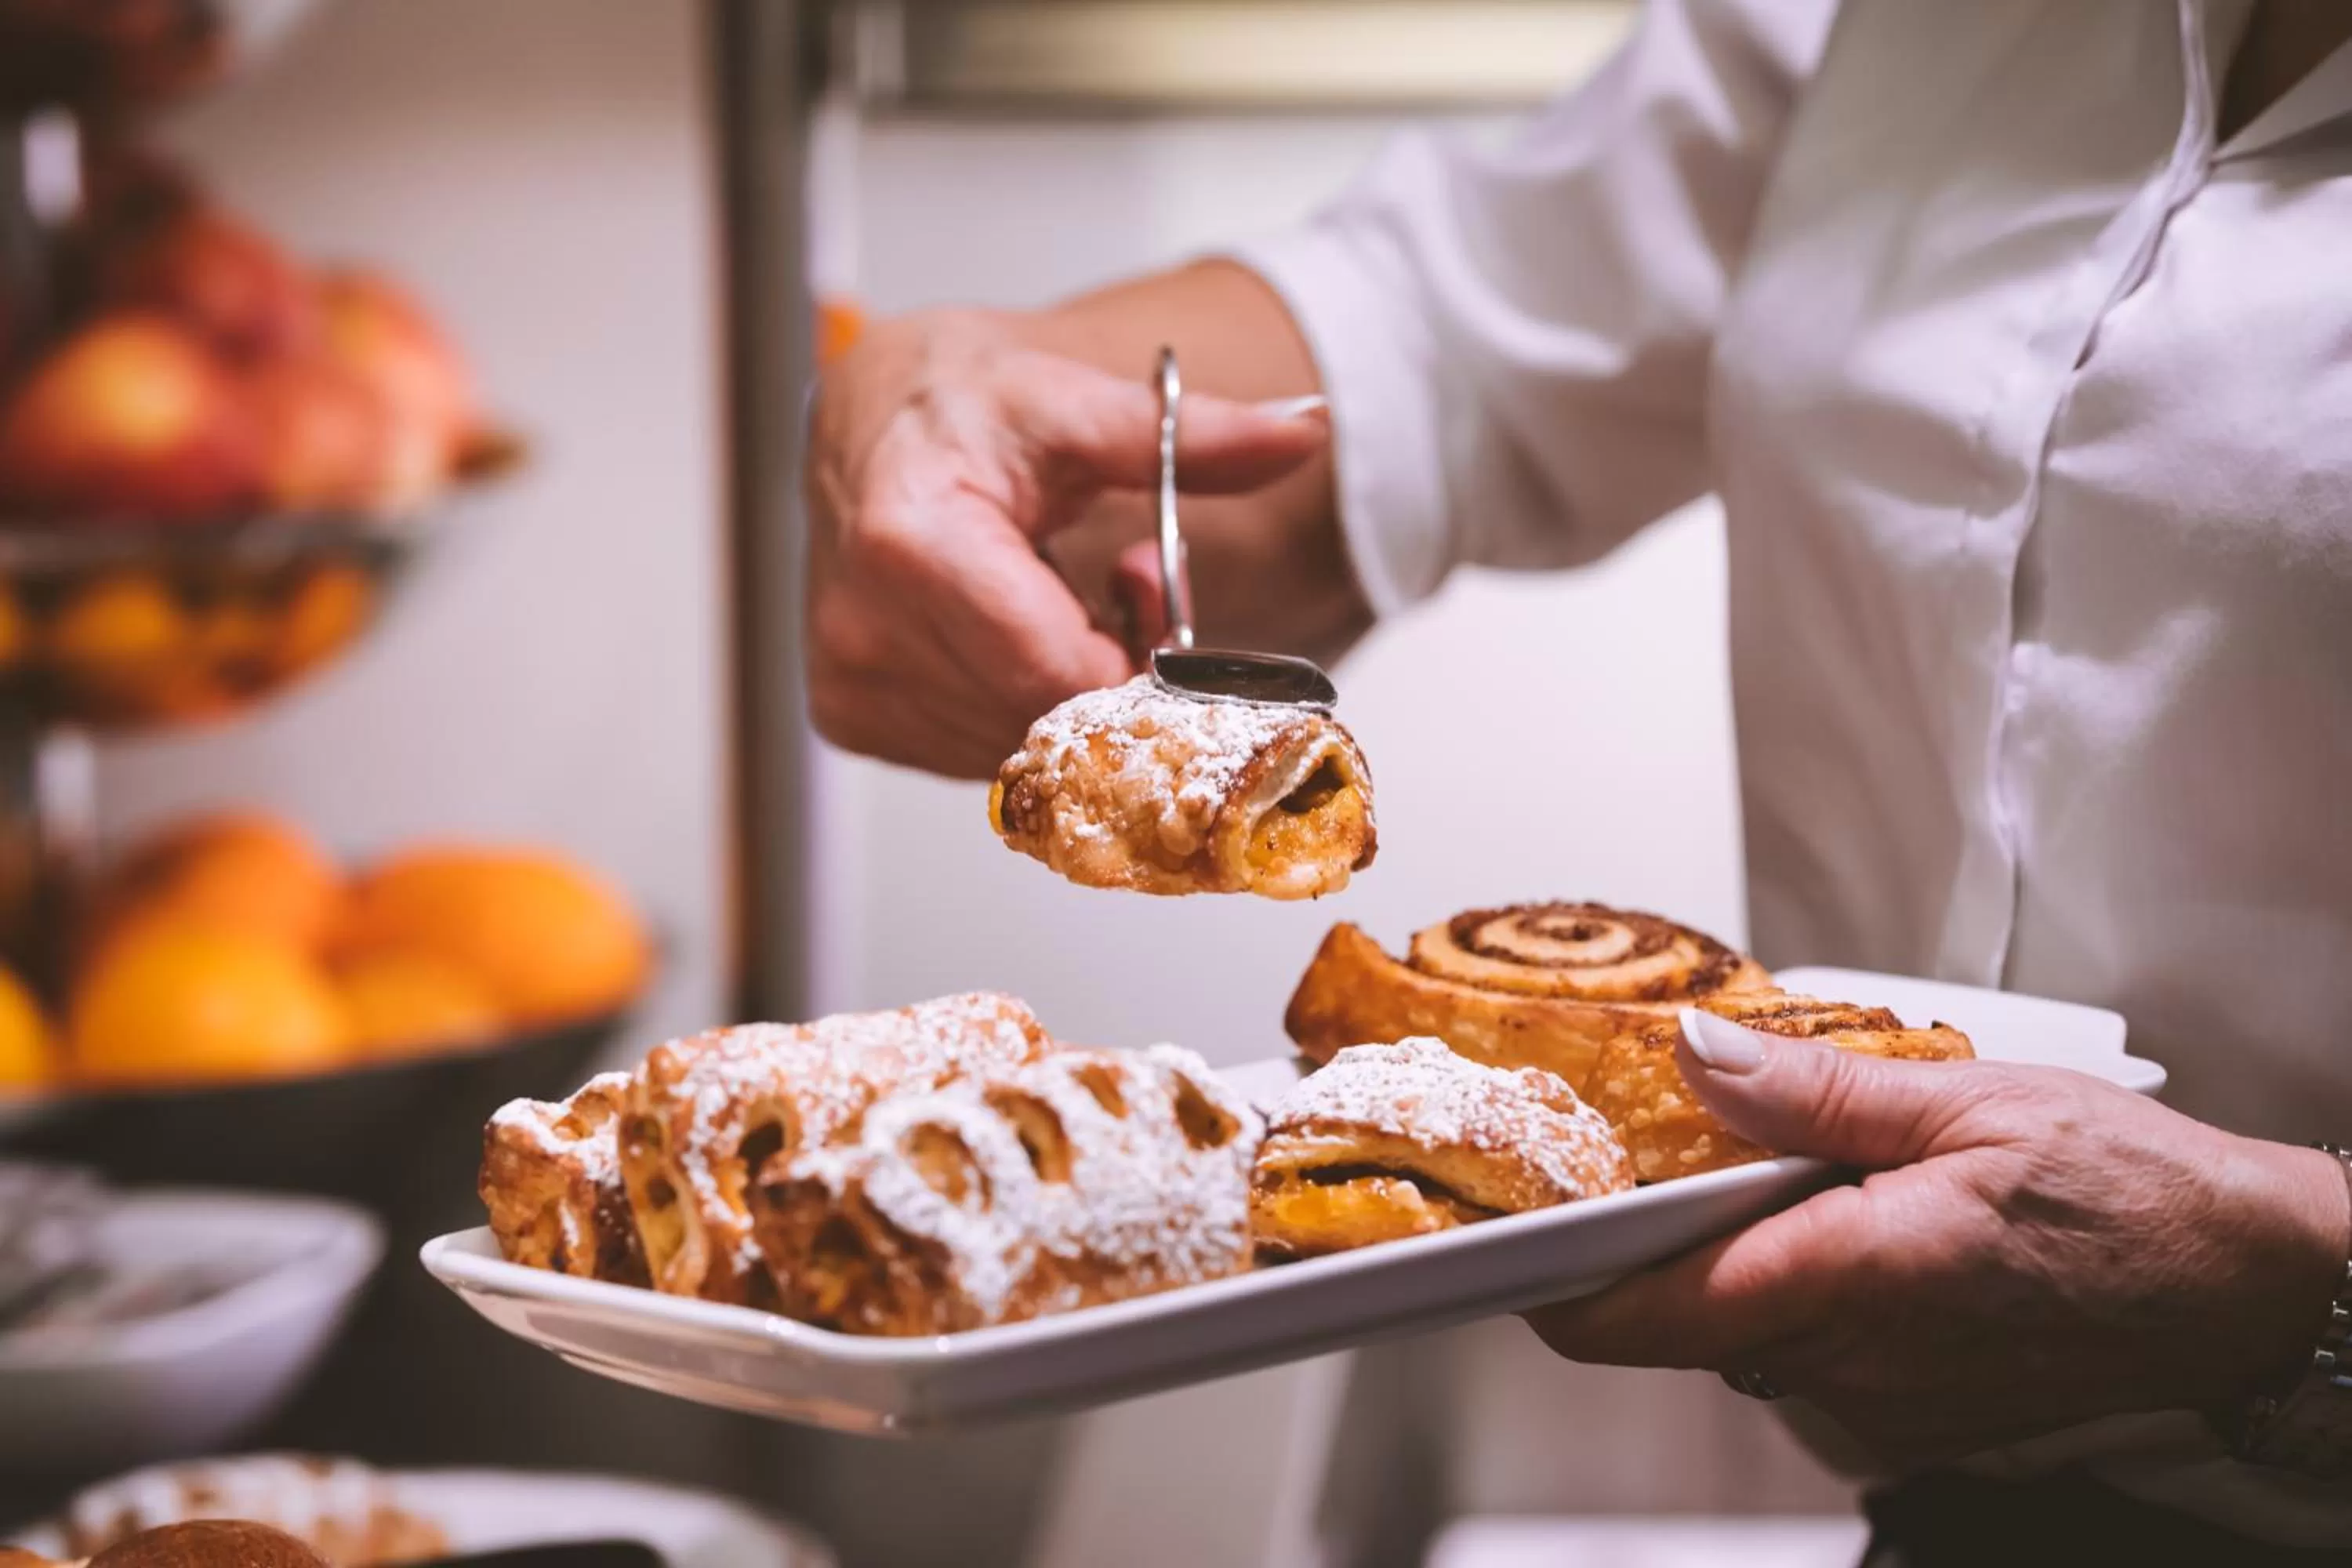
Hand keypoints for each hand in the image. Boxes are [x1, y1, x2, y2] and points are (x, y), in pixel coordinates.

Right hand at [803, 308, 1328, 777]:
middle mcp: (865, 628)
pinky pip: (976, 751)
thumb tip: (1302, 428)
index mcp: (912, 544)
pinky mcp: (851, 715)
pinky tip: (1018, 635)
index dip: (1137, 660)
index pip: (1061, 674)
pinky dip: (1021, 707)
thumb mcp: (1078, 404)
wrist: (869, 416)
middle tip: (1126, 588)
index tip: (1160, 600)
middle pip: (1045, 719)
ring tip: (1065, 599)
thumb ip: (1190, 435)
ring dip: (1069, 694)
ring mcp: (852, 683)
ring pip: (1019, 748)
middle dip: (1111, 672)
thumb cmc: (961, 405)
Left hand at [1525, 1010, 2350, 1467]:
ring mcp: (1884, 1399)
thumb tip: (1702, 1057)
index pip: (1649, 1312)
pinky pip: (1813, 1347)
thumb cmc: (2133, 1189)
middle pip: (1687, 1315)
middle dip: (1648, 1242)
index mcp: (1854, 1280)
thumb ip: (1819, 1090)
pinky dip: (1798, 1284)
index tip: (1500, 1241)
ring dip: (1731, 1255)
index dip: (1558, 1283)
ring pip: (1748, 1328)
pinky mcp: (1915, 1409)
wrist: (2251, 1284)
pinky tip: (1839, 1215)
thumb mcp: (1969, 1101)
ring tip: (1759, 1162)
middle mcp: (1854, 1364)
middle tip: (1632, 1148)